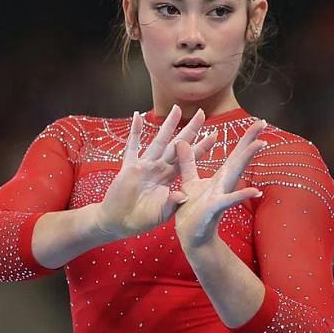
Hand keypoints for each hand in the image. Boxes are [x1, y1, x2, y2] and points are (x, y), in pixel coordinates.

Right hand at [95, 104, 217, 239]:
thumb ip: (172, 203)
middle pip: (177, 145)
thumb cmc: (142, 219)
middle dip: (190, 130)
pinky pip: (132, 147)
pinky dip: (135, 132)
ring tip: (177, 109)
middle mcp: (159, 168)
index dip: (201, 148)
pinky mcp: (129, 168)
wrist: (119, 223)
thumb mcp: (162, 213)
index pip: (189, 159)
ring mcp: (144, 166)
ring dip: (167, 125)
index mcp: (169, 178)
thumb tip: (183, 195)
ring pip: (159, 141)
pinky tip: (138, 116)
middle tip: (202, 113)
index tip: (215, 135)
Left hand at [172, 119, 266, 248]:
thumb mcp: (188, 181)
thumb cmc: (192, 209)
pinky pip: (227, 200)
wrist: (190, 235)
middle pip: (237, 159)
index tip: (257, 121)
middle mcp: (223, 184)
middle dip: (249, 141)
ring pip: (234, 174)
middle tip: (262, 123)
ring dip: (246, 159)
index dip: (243, 138)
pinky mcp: (213, 208)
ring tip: (260, 144)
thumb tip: (181, 140)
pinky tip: (255, 191)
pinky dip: (240, 195)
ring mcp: (220, 195)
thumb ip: (187, 162)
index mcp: (217, 177)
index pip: (232, 154)